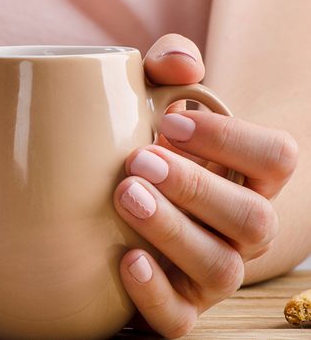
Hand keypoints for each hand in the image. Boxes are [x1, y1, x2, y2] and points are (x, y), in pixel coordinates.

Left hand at [114, 34, 298, 337]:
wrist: (104, 208)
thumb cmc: (140, 145)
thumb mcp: (151, 99)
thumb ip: (168, 67)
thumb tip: (182, 65)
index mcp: (248, 176)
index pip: (276, 158)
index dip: (231, 140)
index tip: (171, 120)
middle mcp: (241, 230)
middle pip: (252, 220)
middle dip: (197, 188)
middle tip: (137, 161)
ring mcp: (211, 273)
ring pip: (219, 270)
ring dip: (173, 232)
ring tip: (124, 196)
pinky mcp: (175, 308)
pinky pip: (179, 320)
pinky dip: (154, 293)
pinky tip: (124, 258)